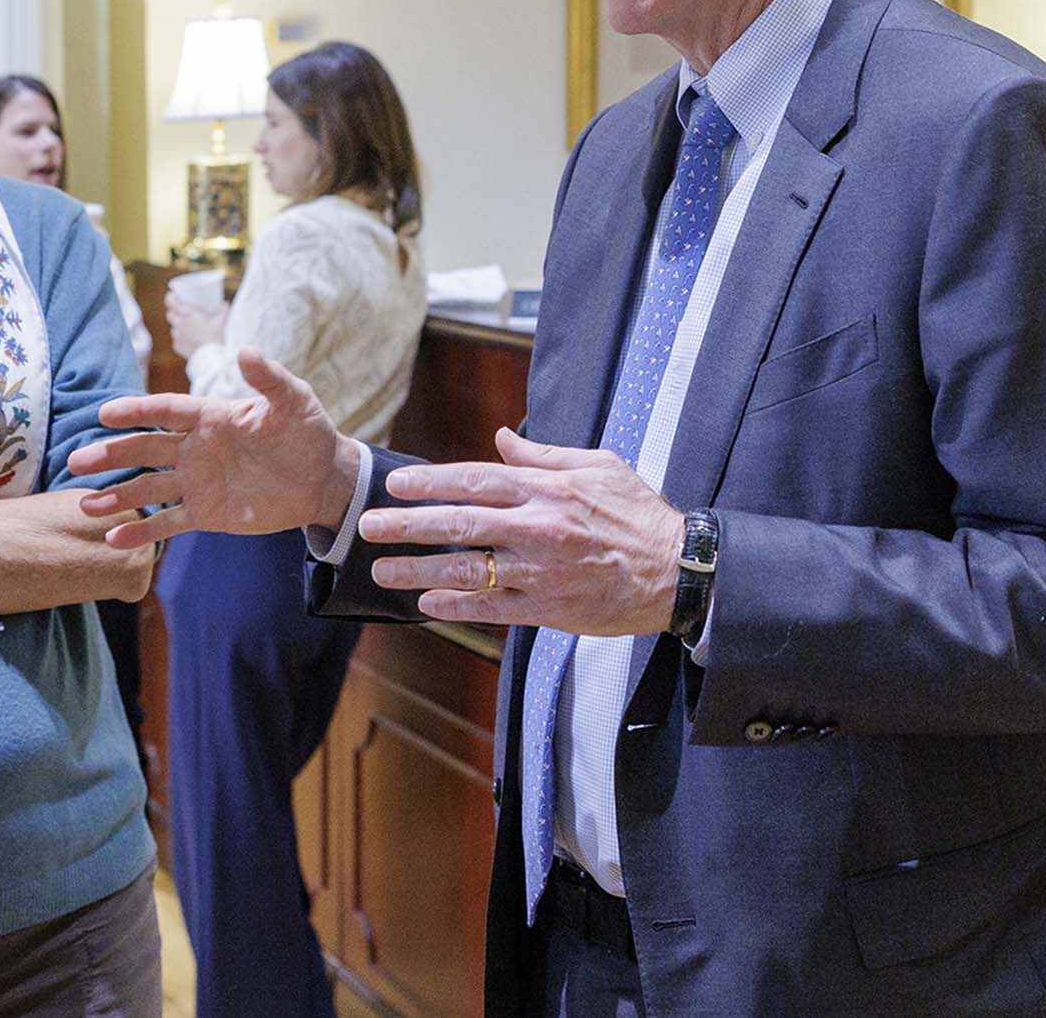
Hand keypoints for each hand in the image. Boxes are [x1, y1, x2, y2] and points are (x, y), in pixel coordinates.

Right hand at [67, 348, 356, 549]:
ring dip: (116, 496)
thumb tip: (246, 350)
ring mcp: (197, 482)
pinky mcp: (206, 513)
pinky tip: (113, 539)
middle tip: (77, 462)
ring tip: (84, 505)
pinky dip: (141, 532)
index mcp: (210, 417)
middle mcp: (195, 448)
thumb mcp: (294, 400)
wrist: (323, 478)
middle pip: (145, 450)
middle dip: (111, 455)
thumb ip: (269, 379)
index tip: (105, 414)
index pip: (165, 411)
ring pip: (148, 488)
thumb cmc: (308, 432)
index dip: (136, 411)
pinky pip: (168, 522)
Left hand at [164, 290, 227, 355]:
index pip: (171, 302)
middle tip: (179, 310)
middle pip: (169, 315)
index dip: (170, 298)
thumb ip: (222, 311)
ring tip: (186, 327)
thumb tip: (225, 304)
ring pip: (173, 328)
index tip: (172, 295)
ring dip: (177, 326)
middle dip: (173, 311)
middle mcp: (179, 324)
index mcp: (188, 314)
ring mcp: (177, 336)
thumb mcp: (221, 321)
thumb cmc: (216, 336)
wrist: (212, 356)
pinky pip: (176, 340)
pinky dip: (181, 339)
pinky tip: (189, 340)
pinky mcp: (177, 347)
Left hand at [357, 426, 685, 635]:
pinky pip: (491, 608)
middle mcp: (538, 527)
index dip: (429, 481)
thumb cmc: (638, 514)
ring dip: (417, 570)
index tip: (394, 483)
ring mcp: (541, 570)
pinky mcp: (549, 608)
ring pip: (466, 570)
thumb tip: (502, 438)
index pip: (475, 479)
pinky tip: (426, 603)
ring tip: (382, 570)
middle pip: (459, 522)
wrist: (678, 572)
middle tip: (367, 526)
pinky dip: (455, 605)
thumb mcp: (598, 467)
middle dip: (407, 524)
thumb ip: (544, 456)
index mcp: (547, 489)